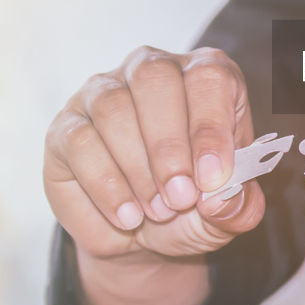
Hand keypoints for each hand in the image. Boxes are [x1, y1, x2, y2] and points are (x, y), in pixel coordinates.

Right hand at [43, 46, 265, 262]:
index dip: (211, 127)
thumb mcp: (225, 213)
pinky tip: (127, 216)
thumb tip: (219, 201)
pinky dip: (106, 185)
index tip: (212, 178)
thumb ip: (237, 206)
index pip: (209, 77)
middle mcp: (151, 70)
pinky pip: (80, 143)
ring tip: (157, 212)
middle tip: (181, 198)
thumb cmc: (192, 207)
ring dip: (138, 169)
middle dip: (170, 146)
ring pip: (114, 109)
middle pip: (156, 80)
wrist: (142, 234)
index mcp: (205, 76)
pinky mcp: (67, 126)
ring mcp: (103, 92)